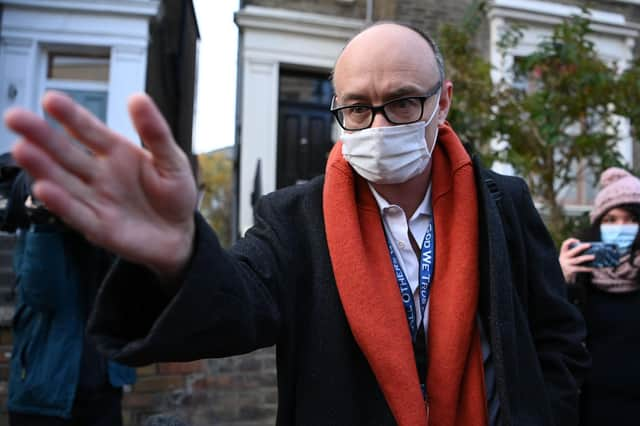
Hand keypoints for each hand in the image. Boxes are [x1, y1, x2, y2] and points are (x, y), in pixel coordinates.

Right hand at [4, 91, 196, 278]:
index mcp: (117, 152)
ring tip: (23, 150)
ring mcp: (96, 200)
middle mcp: (99, 174)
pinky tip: (45, 189)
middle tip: (16, 118)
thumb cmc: (173, 194)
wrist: (180, 234)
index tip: (51, 100)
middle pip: (66, 152)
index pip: (89, 130)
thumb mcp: (172, 160)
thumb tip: (138, 98)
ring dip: (43, 167)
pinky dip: (62, 203)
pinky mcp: (98, 227)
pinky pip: (77, 214)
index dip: (71, 116)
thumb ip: (155, 133)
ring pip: (64, 181)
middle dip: (41, 136)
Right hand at [558, 238, 594, 283]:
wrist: (561, 277)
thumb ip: (574, 253)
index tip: (578, 240)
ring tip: (594, 256)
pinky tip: (592, 268)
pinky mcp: (571, 271)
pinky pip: (580, 268)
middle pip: (573, 251)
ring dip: (586, 257)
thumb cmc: (568, 265)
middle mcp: (564, 258)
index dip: (571, 241)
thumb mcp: (567, 258)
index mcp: (563, 253)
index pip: (565, 244)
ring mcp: (567, 264)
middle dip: (581, 247)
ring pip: (578, 260)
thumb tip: (588, 249)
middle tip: (589, 245)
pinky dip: (587, 268)